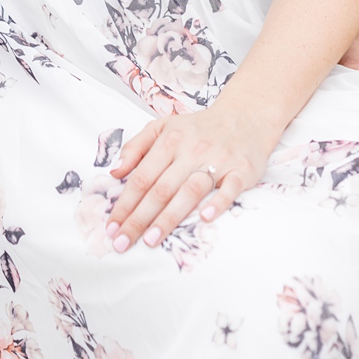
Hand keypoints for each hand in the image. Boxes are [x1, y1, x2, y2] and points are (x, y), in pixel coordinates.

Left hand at [104, 100, 276, 250]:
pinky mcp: (242, 169)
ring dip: (169, 217)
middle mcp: (193, 149)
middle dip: (139, 218)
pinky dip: (218, 203)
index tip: (111, 227)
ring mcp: (219, 159)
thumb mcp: (164, 127)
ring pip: (190, 190)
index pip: (142, 177)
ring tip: (151, 240)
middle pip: (161, 188)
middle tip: (122, 243)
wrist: (247, 115)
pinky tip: (204, 218)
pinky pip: (230, 188)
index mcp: (171, 139)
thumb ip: (136, 147)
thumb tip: (114, 172)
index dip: (124, 204)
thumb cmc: (199, 128)